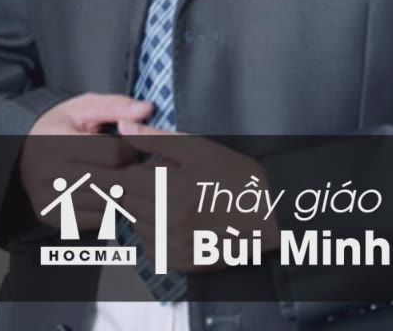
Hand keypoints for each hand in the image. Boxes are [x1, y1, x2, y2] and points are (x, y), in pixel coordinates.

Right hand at [18, 94, 151, 230]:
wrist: (21, 153)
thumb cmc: (58, 127)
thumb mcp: (82, 108)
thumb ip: (115, 106)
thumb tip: (147, 109)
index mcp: (54, 140)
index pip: (113, 154)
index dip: (130, 149)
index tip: (128, 146)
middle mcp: (47, 172)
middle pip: (113, 182)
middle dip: (128, 173)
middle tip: (127, 165)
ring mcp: (48, 198)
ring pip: (108, 203)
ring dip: (120, 192)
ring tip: (114, 178)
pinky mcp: (53, 217)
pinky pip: (98, 220)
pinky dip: (107, 208)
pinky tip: (101, 193)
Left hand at [110, 122, 276, 272]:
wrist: (272, 215)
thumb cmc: (236, 177)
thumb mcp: (198, 148)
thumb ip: (155, 138)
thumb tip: (120, 127)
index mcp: (170, 191)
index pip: (121, 180)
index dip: (126, 169)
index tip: (140, 166)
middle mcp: (168, 223)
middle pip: (126, 201)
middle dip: (138, 188)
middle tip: (165, 181)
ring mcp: (175, 247)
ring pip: (136, 224)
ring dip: (145, 210)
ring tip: (174, 200)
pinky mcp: (181, 263)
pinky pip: (150, 246)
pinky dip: (155, 233)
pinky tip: (177, 221)